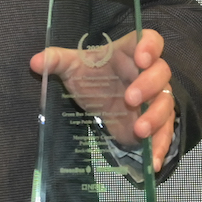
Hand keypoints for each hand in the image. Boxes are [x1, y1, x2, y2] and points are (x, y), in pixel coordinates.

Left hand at [30, 27, 175, 170]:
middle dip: (148, 85)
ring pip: (166, 103)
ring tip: (139, 130)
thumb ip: (56, 61)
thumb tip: (35, 62)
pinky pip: (166, 131)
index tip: (142, 58)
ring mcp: (155, 98)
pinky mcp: (156, 121)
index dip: (150, 46)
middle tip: (129, 99)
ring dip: (155, 117)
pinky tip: (153, 161)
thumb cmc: (92, 76)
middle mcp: (148, 73)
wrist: (99, 98)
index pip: (150, 40)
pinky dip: (160, 146)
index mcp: (130, 53)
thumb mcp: (72, 68)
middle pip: (161, 73)